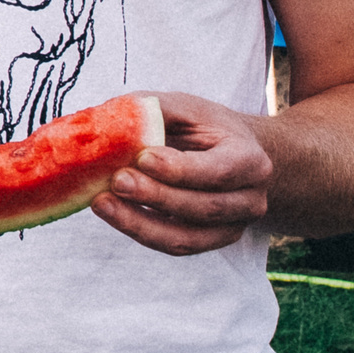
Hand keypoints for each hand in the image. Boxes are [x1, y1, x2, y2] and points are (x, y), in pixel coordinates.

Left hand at [88, 91, 272, 255]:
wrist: (231, 151)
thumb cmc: (203, 126)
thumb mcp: (184, 107)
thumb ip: (152, 111)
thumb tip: (105, 123)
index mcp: (251, 159)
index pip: (218, 171)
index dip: (180, 169)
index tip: (142, 158)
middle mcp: (250, 199)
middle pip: (203, 207)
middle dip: (156, 196)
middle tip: (117, 181)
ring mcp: (233, 226)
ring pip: (187, 237)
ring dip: (140, 222)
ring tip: (102, 202)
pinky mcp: (211, 241)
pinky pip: (175, 245)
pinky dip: (141, 231)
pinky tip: (113, 213)